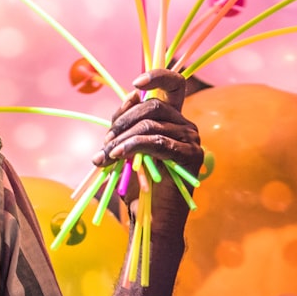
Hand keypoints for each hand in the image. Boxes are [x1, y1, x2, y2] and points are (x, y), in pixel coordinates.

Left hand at [91, 69, 202, 225]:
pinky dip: (131, 147)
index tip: (135, 84)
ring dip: (121, 139)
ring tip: (106, 156)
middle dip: (122, 121)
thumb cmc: (138, 184)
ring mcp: (191, 141)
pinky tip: (116, 157)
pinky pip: (156, 142)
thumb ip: (126, 122)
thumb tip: (128, 96)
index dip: (157, 76)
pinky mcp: (190, 157)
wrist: (152, 219)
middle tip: (105, 143)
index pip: (174, 84)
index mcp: (173, 119)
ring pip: (149, 125)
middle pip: (152, 105)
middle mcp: (186, 126)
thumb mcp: (126, 146)